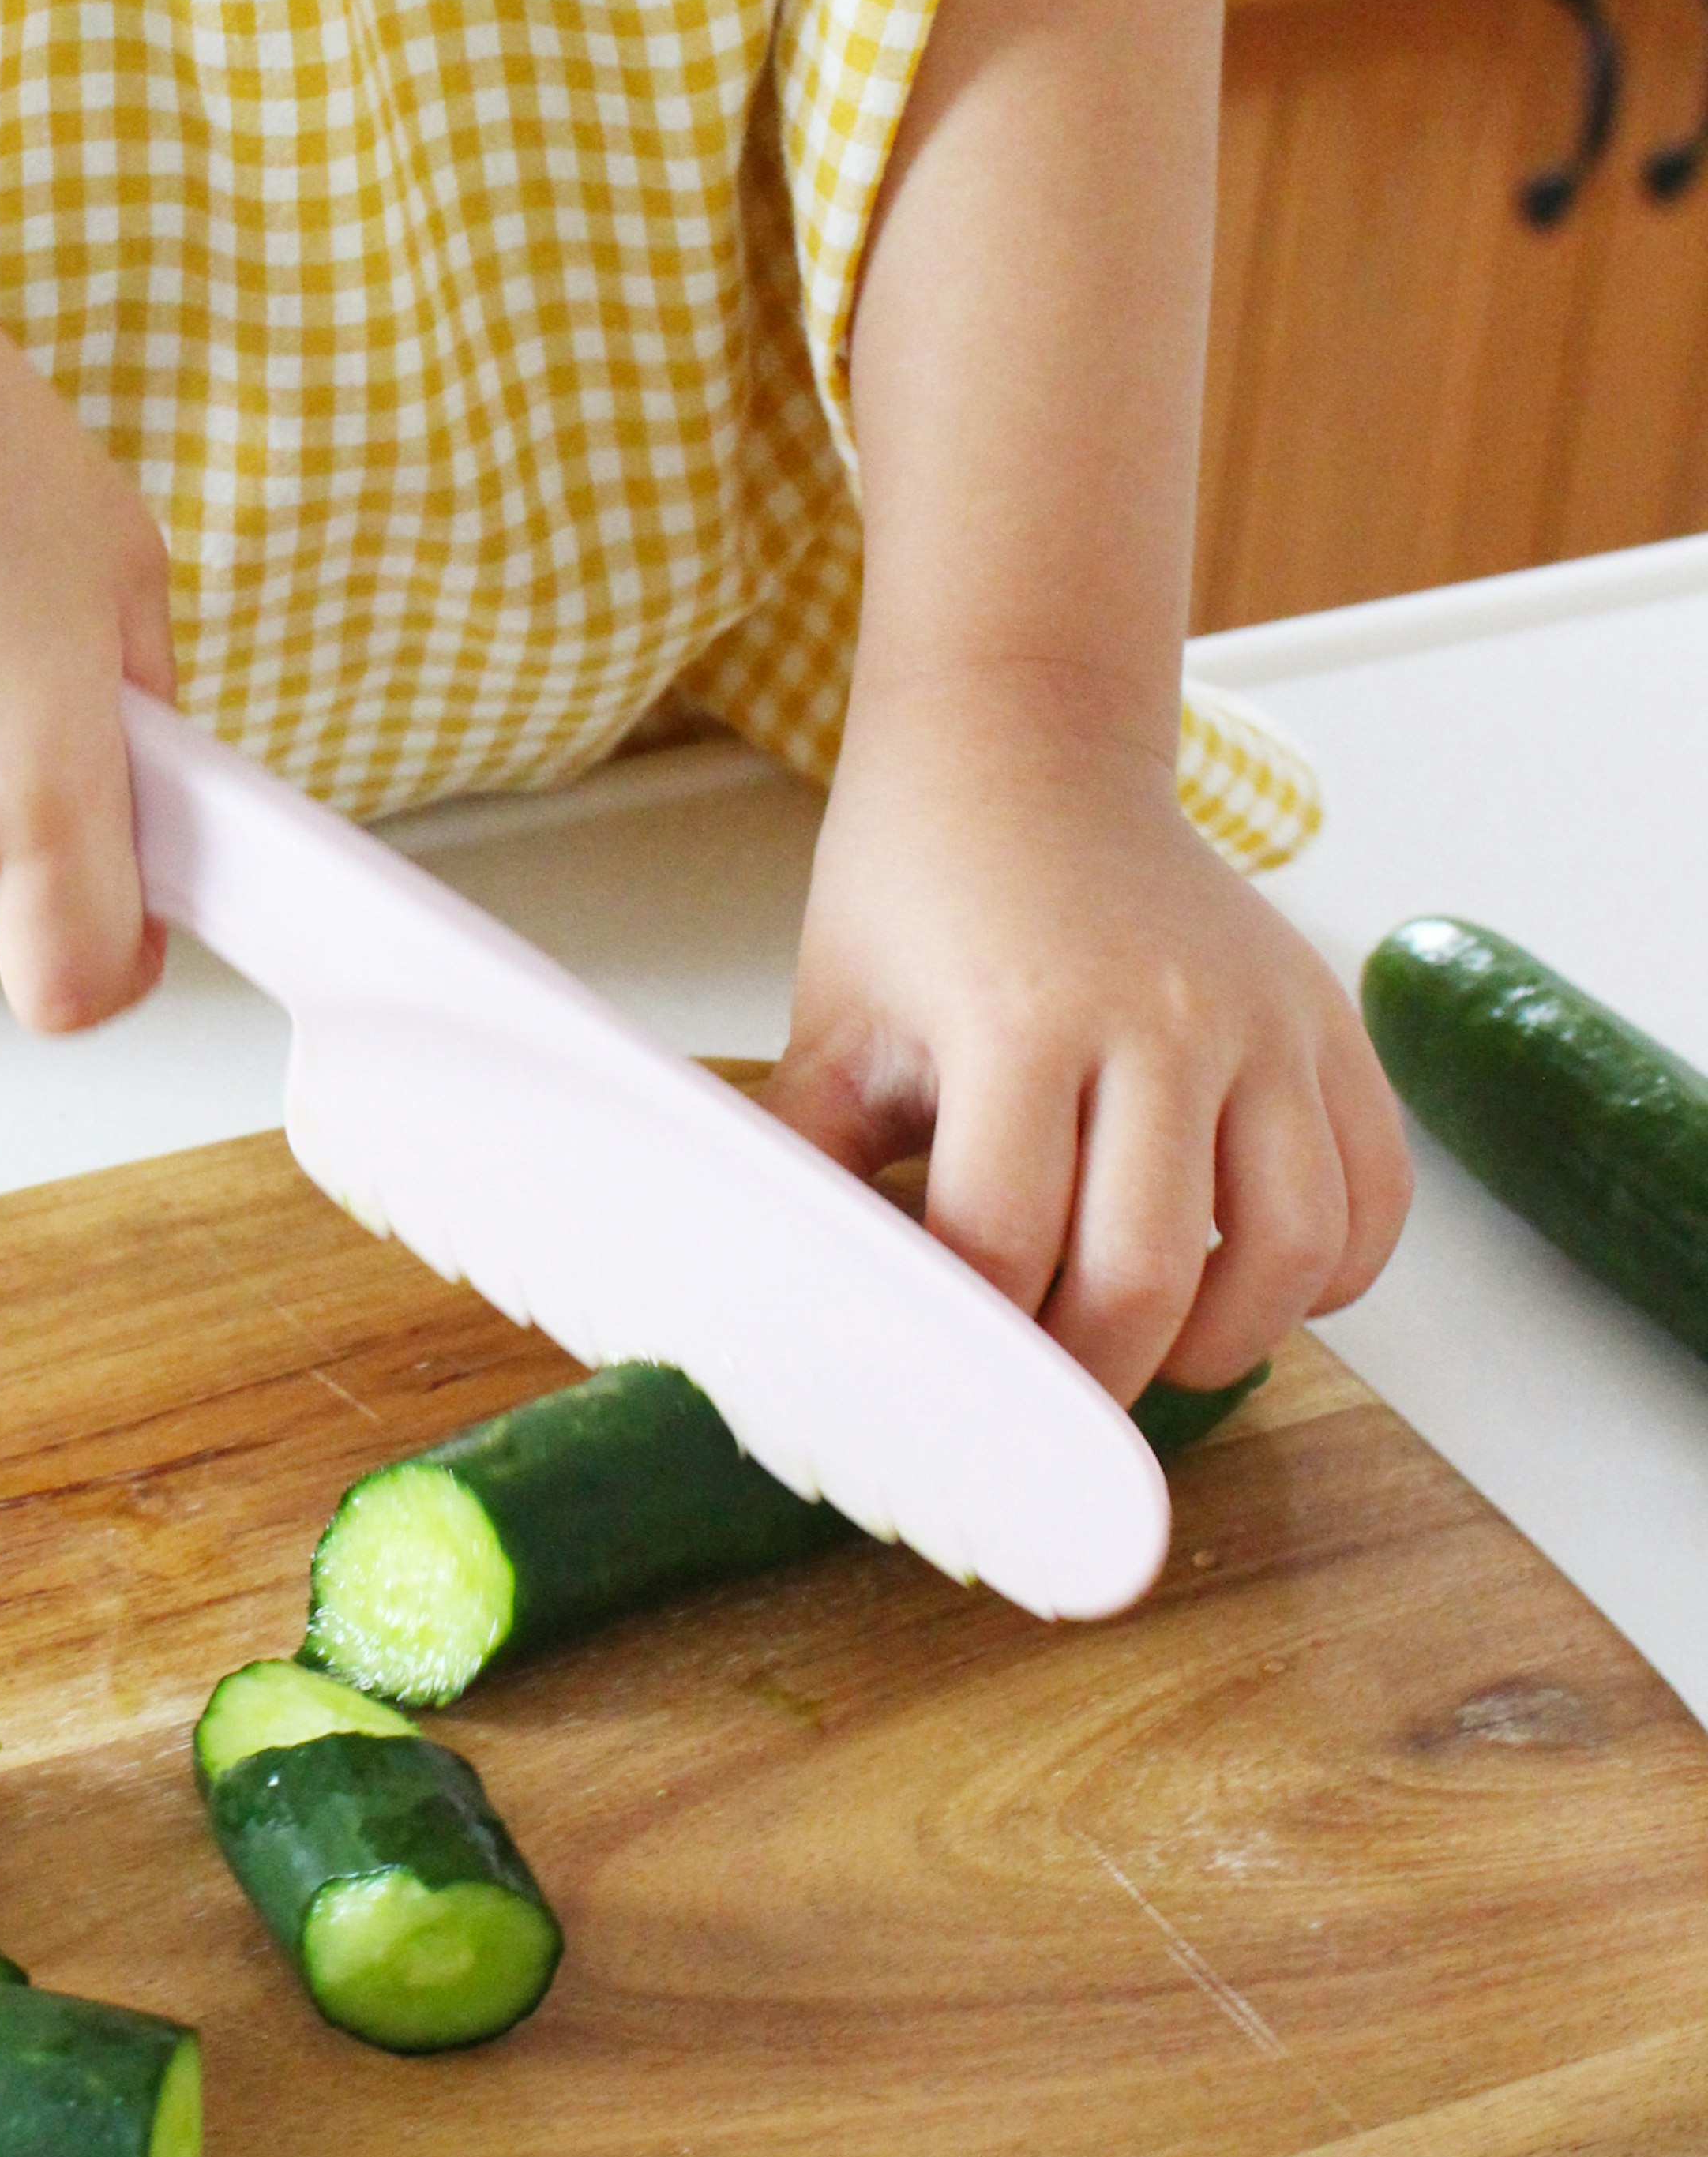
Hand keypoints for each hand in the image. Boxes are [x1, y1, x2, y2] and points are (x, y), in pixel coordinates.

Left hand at [759, 681, 1411, 1397]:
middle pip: (1147, 1273)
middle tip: (1048, 1401)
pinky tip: (1245, 1280)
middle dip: (1090, 1376)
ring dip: (1223, 1341)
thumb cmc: (919, 893)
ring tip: (1154, 1347)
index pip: (1005, 1241)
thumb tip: (782, 1304)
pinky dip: (1326, 1273)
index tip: (953, 1378)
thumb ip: (809, 1165)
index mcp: (1021, 1019)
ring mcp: (1263, 1019)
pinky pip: (1375, 1192)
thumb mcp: (834, 1024)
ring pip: (1289, 1251)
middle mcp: (1163, 1018)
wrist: (1026, 755)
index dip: (975, 1338)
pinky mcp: (1329, 1021)